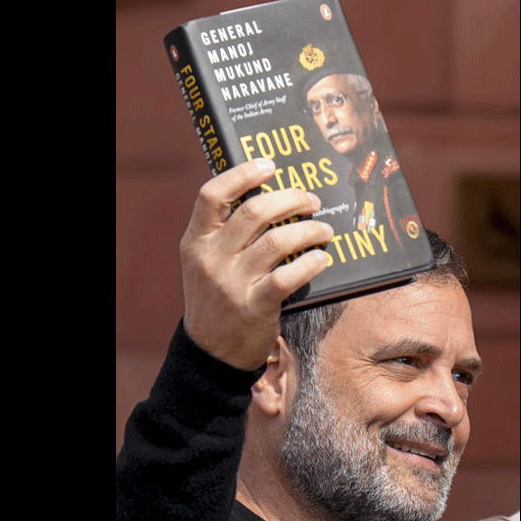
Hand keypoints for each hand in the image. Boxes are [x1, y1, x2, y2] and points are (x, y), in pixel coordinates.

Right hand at [180, 159, 333, 369]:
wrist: (210, 354)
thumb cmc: (217, 299)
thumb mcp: (205, 263)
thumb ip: (225, 234)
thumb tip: (270, 200)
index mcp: (196, 241)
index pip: (211, 195)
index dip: (242, 174)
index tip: (270, 167)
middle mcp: (211, 259)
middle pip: (254, 212)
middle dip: (291, 199)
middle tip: (311, 201)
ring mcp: (232, 283)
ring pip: (277, 241)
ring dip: (309, 230)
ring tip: (324, 230)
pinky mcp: (255, 306)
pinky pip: (289, 276)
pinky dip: (311, 264)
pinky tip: (322, 260)